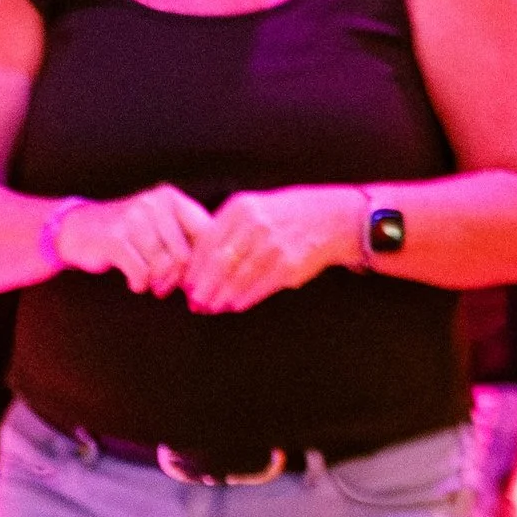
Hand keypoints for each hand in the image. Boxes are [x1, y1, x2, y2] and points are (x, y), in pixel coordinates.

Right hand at [58, 183, 216, 297]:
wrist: (79, 229)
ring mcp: (133, 219)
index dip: (206, 264)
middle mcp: (153, 204)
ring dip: (159, 284)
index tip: (201, 283)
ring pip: (163, 266)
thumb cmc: (128, 233)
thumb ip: (187, 241)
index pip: (205, 233)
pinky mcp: (114, 239)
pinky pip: (141, 272)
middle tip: (170, 287)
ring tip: (152, 284)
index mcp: (171, 199)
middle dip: (179, 279)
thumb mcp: (160, 227)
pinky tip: (135, 282)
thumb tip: (216, 273)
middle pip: (184, 255)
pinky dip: (140, 284)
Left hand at [180, 186, 360, 315]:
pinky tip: (234, 306)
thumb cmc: (283, 217)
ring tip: (212, 308)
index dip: (194, 269)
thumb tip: (196, 268)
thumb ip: (225, 232)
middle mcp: (255, 225)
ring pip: (237, 279)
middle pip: (219, 264)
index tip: (186, 286)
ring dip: (221, 298)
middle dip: (203, 288)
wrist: (330, 218)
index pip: (207, 243)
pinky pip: (258, 288)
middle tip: (195, 303)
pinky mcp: (288, 265)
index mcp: (240, 208)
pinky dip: (243, 299)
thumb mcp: (252, 210)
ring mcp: (272, 245)